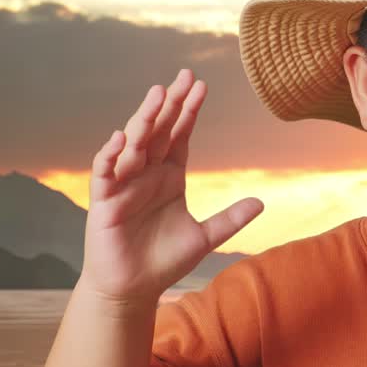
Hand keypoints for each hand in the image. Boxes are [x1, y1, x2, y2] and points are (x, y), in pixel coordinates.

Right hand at [81, 68, 263, 304]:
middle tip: (182, 77)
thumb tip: (261, 203)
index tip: (201, 85)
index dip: (189, 111)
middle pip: (158, 131)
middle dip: (170, 104)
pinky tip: (121, 138)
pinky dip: (111, 155)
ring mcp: (124, 185)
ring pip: (134, 145)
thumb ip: (230, 220)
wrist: (134, 289)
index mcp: (170, 176)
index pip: (180, 135)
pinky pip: (106, 173)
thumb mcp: (204, 238)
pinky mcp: (104, 201)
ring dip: (144, 120)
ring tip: (157, 96)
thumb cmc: (164, 261)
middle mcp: (146, 174)